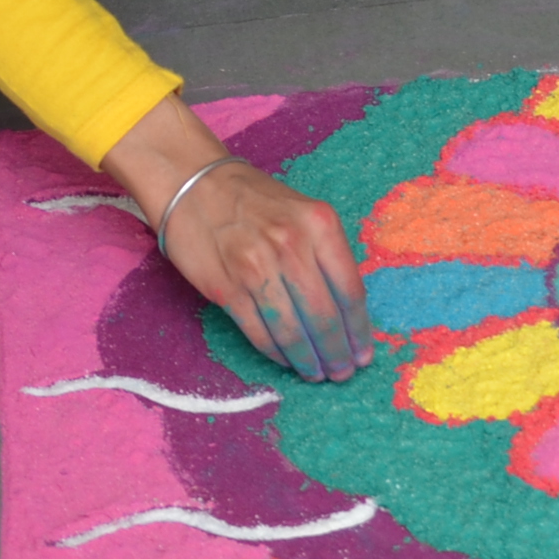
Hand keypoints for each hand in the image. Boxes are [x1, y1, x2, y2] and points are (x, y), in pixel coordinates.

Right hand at [167, 160, 374, 380]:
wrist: (194, 185)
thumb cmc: (255, 200)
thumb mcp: (303, 213)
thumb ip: (326, 254)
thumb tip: (346, 311)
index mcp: (320, 225)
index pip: (350, 290)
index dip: (359, 330)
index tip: (364, 352)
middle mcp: (291, 246)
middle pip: (324, 316)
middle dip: (337, 353)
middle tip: (342, 373)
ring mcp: (256, 268)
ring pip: (292, 330)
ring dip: (307, 360)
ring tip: (317, 373)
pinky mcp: (226, 288)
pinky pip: (259, 331)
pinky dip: (276, 352)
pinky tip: (286, 360)